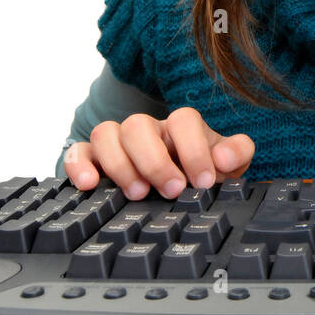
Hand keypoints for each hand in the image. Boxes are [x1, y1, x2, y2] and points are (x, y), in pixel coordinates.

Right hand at [63, 107, 255, 200]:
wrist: (182, 189)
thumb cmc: (202, 173)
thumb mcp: (227, 165)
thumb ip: (236, 153)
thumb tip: (224, 157)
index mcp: (181, 128)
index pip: (184, 120)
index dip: (194, 149)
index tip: (204, 182)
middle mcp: (148, 131)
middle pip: (138, 124)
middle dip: (154, 160)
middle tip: (172, 190)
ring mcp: (119, 143)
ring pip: (106, 133)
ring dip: (120, 165)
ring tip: (137, 194)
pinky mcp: (94, 161)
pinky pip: (78, 151)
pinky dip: (79, 165)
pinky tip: (89, 186)